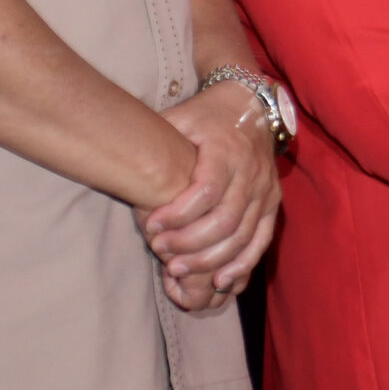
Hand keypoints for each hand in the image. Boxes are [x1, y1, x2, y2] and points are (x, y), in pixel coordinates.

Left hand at [136, 79, 281, 310]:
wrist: (251, 108)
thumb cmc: (206, 116)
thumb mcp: (179, 117)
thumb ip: (156, 139)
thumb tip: (117, 156)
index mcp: (227, 150)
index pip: (207, 191)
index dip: (178, 215)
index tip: (150, 224)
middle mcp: (252, 172)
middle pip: (224, 220)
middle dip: (189, 243)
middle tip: (159, 251)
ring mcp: (265, 191)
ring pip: (241, 237)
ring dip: (209, 260)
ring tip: (176, 270)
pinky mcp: (271, 205)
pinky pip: (260, 241)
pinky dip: (242, 265)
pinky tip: (219, 282)